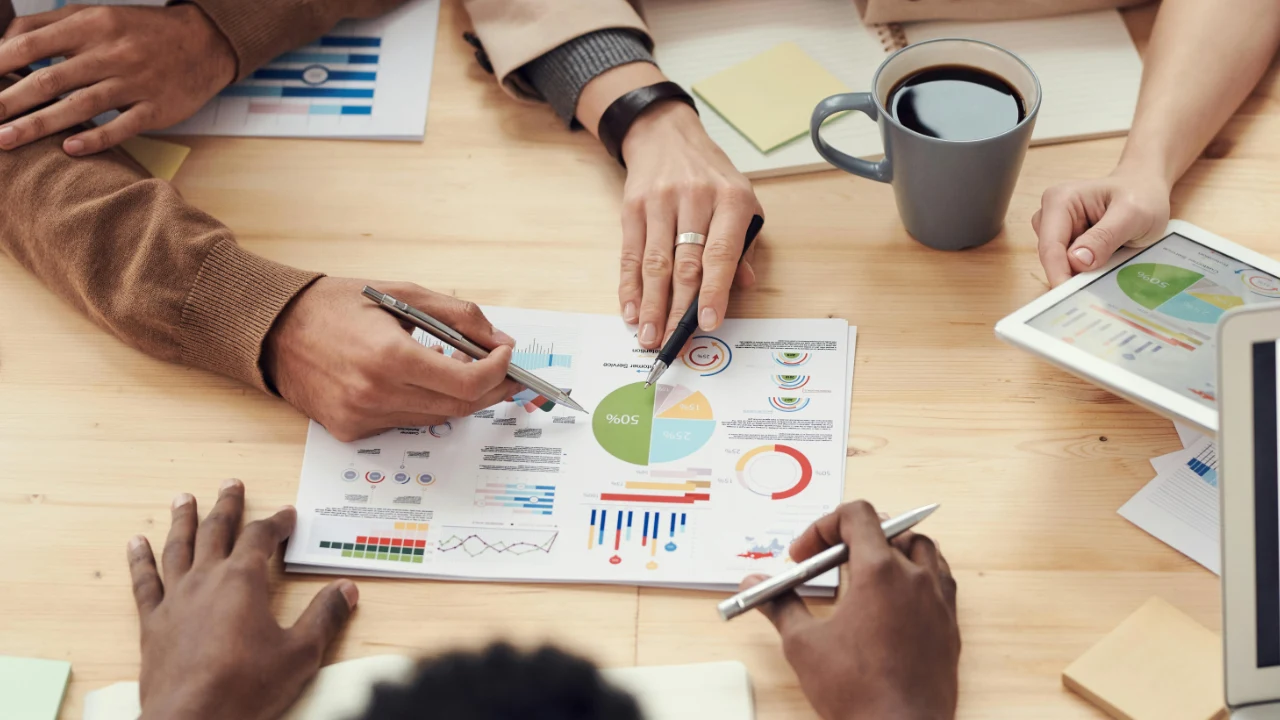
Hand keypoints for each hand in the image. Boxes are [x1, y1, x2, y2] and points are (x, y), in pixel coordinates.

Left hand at [0, 3, 235, 154]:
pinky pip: (121, 127)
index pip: (31, 44)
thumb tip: (4, 44)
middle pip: (50, 79)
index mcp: (91, 25)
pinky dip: (95, 139)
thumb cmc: (142, 31)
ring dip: (39, 125)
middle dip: (9, 102)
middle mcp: (111, 53)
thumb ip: (50, 25)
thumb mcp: (97, 15)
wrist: (204, 43)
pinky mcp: (156, 108)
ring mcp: (135, 82)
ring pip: (79, 106)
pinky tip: (70, 150)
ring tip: (6, 141)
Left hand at [127, 479, 358, 719]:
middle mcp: (206, 580)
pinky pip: (145, 582)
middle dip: (228, 506)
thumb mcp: (300, 653)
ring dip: (183, 520)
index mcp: (243, 581)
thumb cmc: (246, 688)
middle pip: (217, 531)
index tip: (288, 514)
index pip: (262, 537)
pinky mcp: (152, 623)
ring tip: (183, 498)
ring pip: (178, 547)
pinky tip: (136, 543)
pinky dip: (140, 560)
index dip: (277, 522)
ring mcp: (175, 600)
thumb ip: (324, 617)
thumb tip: (346, 590)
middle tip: (231, 484)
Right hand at [264, 277, 522, 441]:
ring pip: (435, 418)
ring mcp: (362, 418)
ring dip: (458, 396)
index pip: (467, 383)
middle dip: (490, 388)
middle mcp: (375, 394)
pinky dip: (423, 404)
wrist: (273, 329)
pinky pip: (405, 423)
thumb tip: (498, 341)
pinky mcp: (351, 431)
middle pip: (459, 406)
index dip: (498, 372)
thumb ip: (458, 316)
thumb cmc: (336, 305)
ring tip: (460, 367)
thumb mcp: (403, 293)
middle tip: (504, 370)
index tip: (506, 355)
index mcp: (390, 357)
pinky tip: (419, 381)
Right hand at [619, 101, 761, 348]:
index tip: (709, 323)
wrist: (667, 136)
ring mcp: (660, 201)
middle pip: (685, 264)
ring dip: (651, 304)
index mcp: (731, 200)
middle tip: (672, 342)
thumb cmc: (711, 177)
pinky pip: (630, 254)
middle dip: (677, 309)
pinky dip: (629, 286)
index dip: (714, 291)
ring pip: (655, 263)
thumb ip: (745, 246)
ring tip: (649, 335)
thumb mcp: (743, 202)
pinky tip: (631, 310)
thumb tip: (743, 286)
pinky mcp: (633, 207)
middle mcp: (695, 199)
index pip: (721, 253)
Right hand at [743, 501, 959, 719]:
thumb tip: (755, 584)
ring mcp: (938, 600)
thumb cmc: (857, 692)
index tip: (805, 554)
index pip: (857, 515)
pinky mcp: (950, 624)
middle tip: (827, 563)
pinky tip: (896, 598)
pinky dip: (917, 574)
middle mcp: (915, 578)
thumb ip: (779, 604)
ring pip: (921, 548)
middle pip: (888, 528)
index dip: (824, 526)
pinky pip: (940, 579)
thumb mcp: (804, 644)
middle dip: (852, 537)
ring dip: (891, 549)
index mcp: (879, 572)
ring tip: (865, 572)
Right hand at [1033, 167, 1171, 286]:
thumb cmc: (1142, 195)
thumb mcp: (1132, 215)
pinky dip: (1086, 270)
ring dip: (1081, 272)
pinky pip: (1069, 264)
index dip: (1058, 273)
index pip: (1051, 245)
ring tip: (1112, 263)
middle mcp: (1051, 214)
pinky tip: (1106, 263)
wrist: (1147, 189)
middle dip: (1071, 274)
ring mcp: (1057, 229)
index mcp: (1060, 200)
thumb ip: (1104, 237)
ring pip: (1059, 263)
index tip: (1069, 297)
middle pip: (1051, 257)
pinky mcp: (1065, 241)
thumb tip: (1077, 261)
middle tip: (1099, 287)